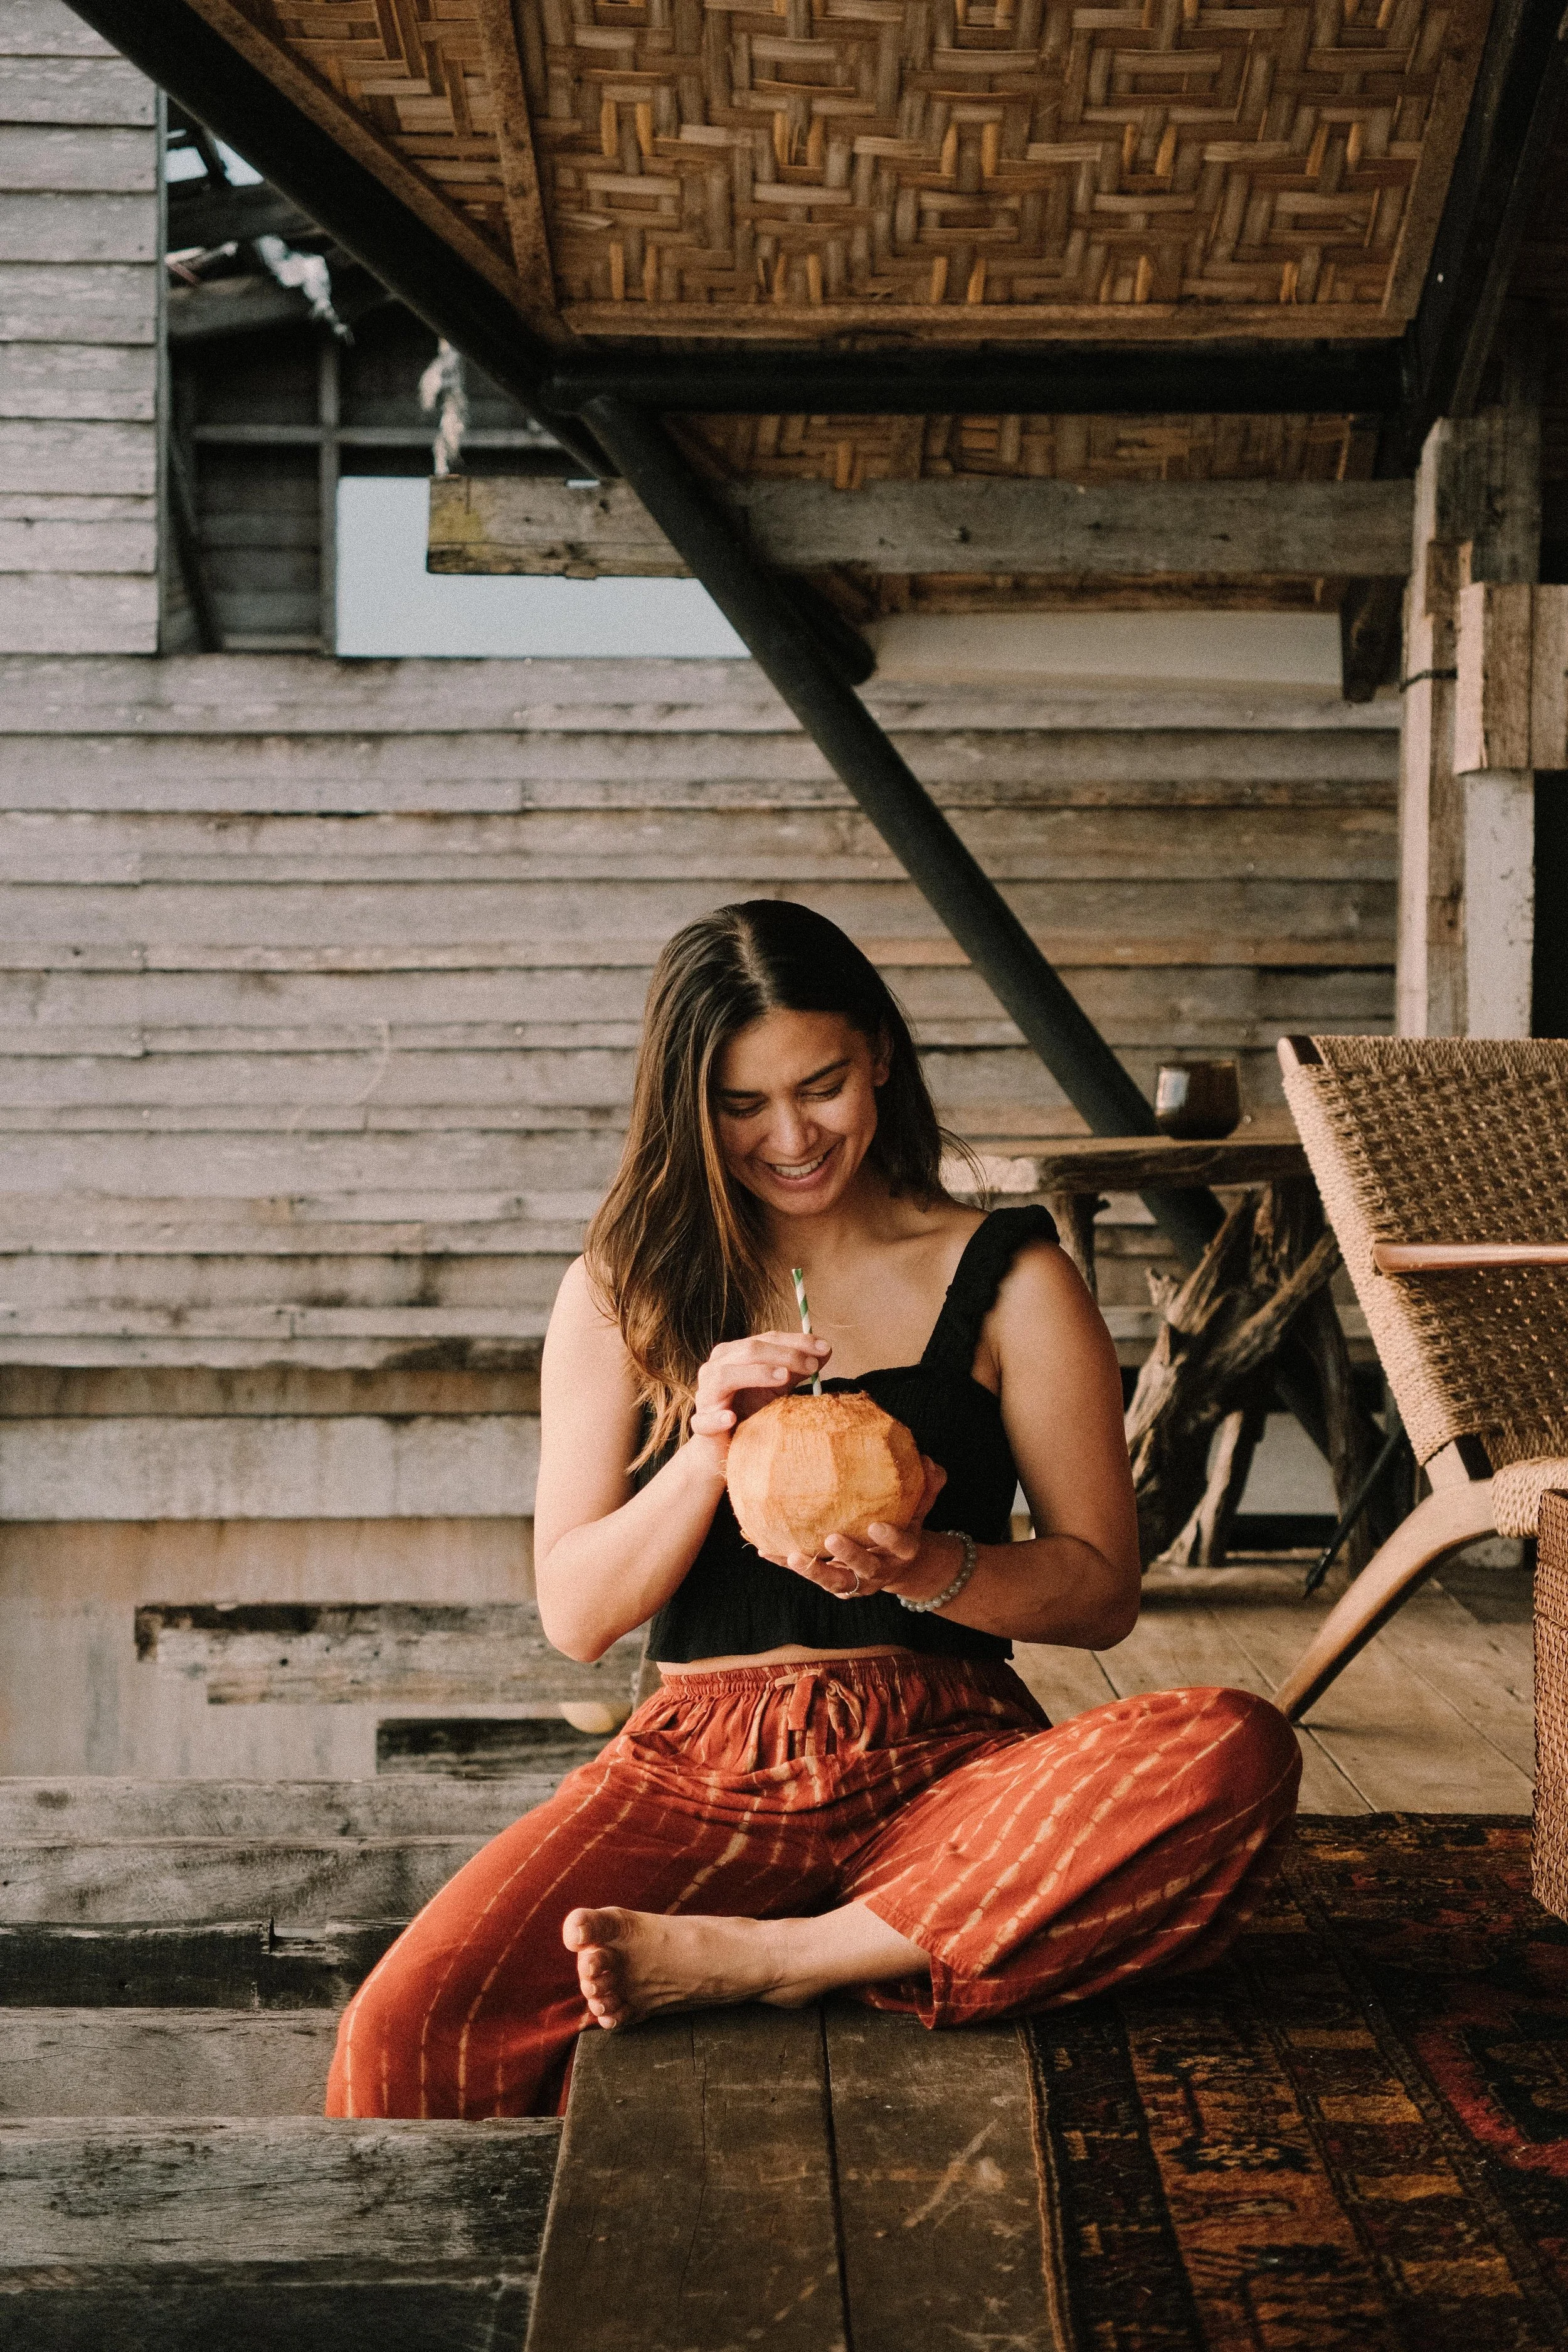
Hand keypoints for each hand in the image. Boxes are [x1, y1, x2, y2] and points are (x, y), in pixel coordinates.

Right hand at [688, 1331, 832, 1465]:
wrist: (724, 1448)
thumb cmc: (751, 1411)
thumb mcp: (778, 1386)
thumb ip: (797, 1367)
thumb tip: (826, 1349)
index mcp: (734, 1354)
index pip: (766, 1339)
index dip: (796, 1341)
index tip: (825, 1348)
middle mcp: (715, 1367)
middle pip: (749, 1351)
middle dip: (785, 1355)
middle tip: (813, 1365)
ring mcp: (705, 1395)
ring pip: (725, 1375)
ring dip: (756, 1374)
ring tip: (783, 1377)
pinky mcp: (701, 1423)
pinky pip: (704, 1420)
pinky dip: (717, 1419)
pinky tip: (731, 1419)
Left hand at [764, 1456, 952, 1600]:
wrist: (899, 1568)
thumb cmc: (905, 1527)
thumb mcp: (919, 1510)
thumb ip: (926, 1487)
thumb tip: (929, 1460)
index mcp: (903, 1551)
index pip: (902, 1546)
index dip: (891, 1538)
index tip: (876, 1525)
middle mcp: (879, 1569)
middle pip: (866, 1568)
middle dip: (850, 1555)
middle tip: (831, 1538)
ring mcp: (856, 1581)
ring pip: (835, 1581)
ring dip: (814, 1570)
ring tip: (792, 1556)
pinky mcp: (835, 1584)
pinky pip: (810, 1574)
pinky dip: (787, 1563)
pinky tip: (765, 1550)